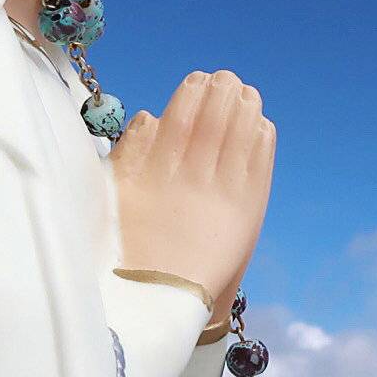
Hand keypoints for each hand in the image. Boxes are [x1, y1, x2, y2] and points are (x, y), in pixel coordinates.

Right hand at [109, 71, 274, 324]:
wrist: (163, 297)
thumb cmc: (131, 242)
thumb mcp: (114, 196)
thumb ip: (130, 153)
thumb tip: (150, 115)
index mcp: (154, 169)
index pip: (181, 113)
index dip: (194, 91)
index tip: (199, 81)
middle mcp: (191, 175)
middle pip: (215, 117)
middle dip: (222, 91)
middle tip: (225, 80)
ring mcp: (223, 190)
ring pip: (241, 132)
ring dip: (246, 107)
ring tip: (245, 95)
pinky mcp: (250, 207)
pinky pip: (261, 159)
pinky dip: (261, 136)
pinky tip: (259, 125)